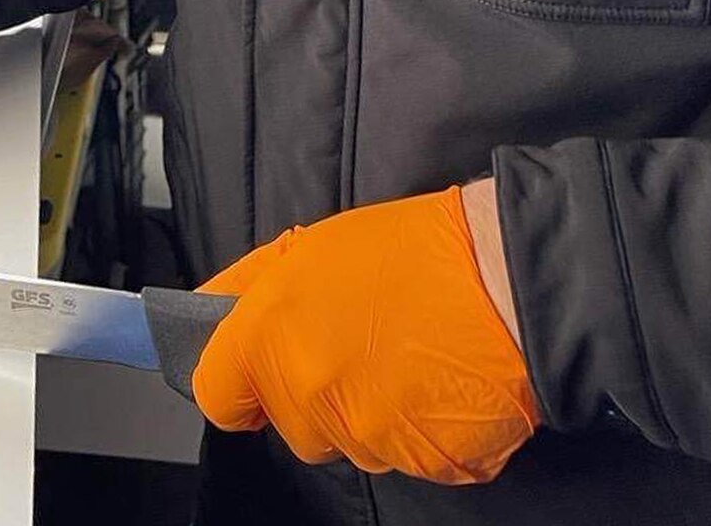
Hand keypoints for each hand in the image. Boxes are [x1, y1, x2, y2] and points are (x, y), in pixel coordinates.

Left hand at [192, 185, 538, 483]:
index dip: (236, 384)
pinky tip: (434, 382)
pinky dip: (415, 430)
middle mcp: (310, 392)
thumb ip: (248, 288)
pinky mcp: (422, 463)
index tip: (253, 373)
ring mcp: (367, 435)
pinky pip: (403, 457)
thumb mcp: (310, 246)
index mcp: (271, 335)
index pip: (217, 395)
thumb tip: (207, 313)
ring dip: (365, 412)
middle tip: (353, 343)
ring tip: (404, 355)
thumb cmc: (409, 250)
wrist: (504, 277)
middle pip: (290, 425)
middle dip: (311, 394)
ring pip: (348, 442)